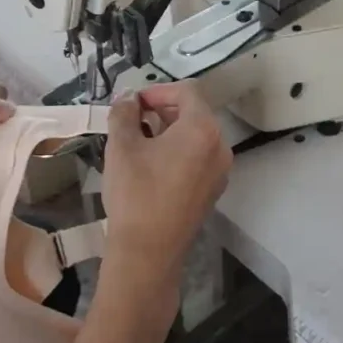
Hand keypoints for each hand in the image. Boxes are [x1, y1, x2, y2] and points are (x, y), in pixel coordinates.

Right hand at [103, 82, 232, 277]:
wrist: (148, 252)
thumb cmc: (135, 193)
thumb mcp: (122, 146)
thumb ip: (124, 113)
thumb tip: (128, 98)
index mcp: (203, 129)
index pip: (186, 91)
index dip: (157, 90)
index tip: (133, 103)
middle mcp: (220, 146)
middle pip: (194, 113)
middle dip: (163, 111)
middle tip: (132, 121)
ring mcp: (220, 171)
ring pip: (196, 137)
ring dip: (169, 132)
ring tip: (138, 143)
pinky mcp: (213, 191)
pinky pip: (198, 158)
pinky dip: (178, 152)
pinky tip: (152, 166)